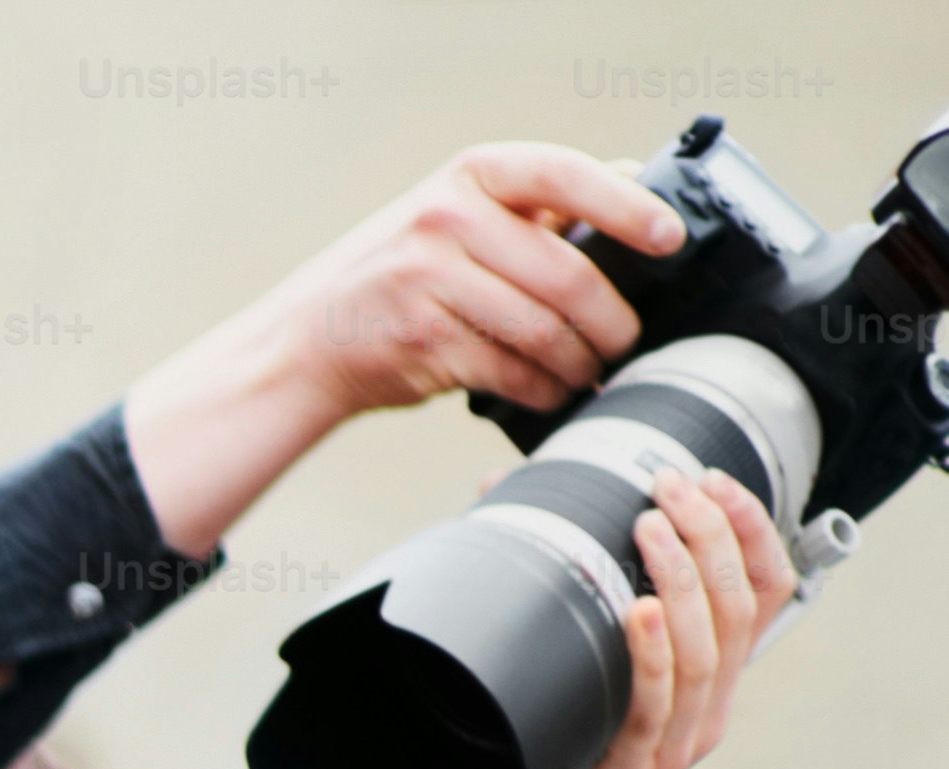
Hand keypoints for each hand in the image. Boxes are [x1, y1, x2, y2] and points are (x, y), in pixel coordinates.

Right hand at [124, 142, 684, 557]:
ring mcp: (430, 281)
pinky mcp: (424, 341)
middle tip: (624, 340)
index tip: (666, 240)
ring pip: (542, 329)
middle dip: (611, 319)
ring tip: (590, 372)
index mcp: (468, 176)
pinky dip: (542, 389)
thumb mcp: (453, 217)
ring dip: (580, 361)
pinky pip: (510, 370)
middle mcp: (446, 219)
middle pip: (566, 273)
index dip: (627, 209)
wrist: (302, 343)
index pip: (565, 176)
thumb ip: (528, 207)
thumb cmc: (394, 279)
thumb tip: (630, 185)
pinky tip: (549, 392)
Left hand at [317, 464, 797, 768]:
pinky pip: (653, 705)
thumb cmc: (547, 751)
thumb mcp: (581, 669)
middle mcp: (709, 711)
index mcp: (711, 680)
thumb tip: (501, 498)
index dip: (751, 528)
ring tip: (649, 525)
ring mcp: (675, 746)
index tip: (712, 479)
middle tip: (668, 485)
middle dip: (712, 533)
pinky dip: (650, 654)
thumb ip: (564, 590)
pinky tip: (634, 611)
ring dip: (681, 577)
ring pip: (705, 646)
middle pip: (738, 604)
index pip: (766, 590)